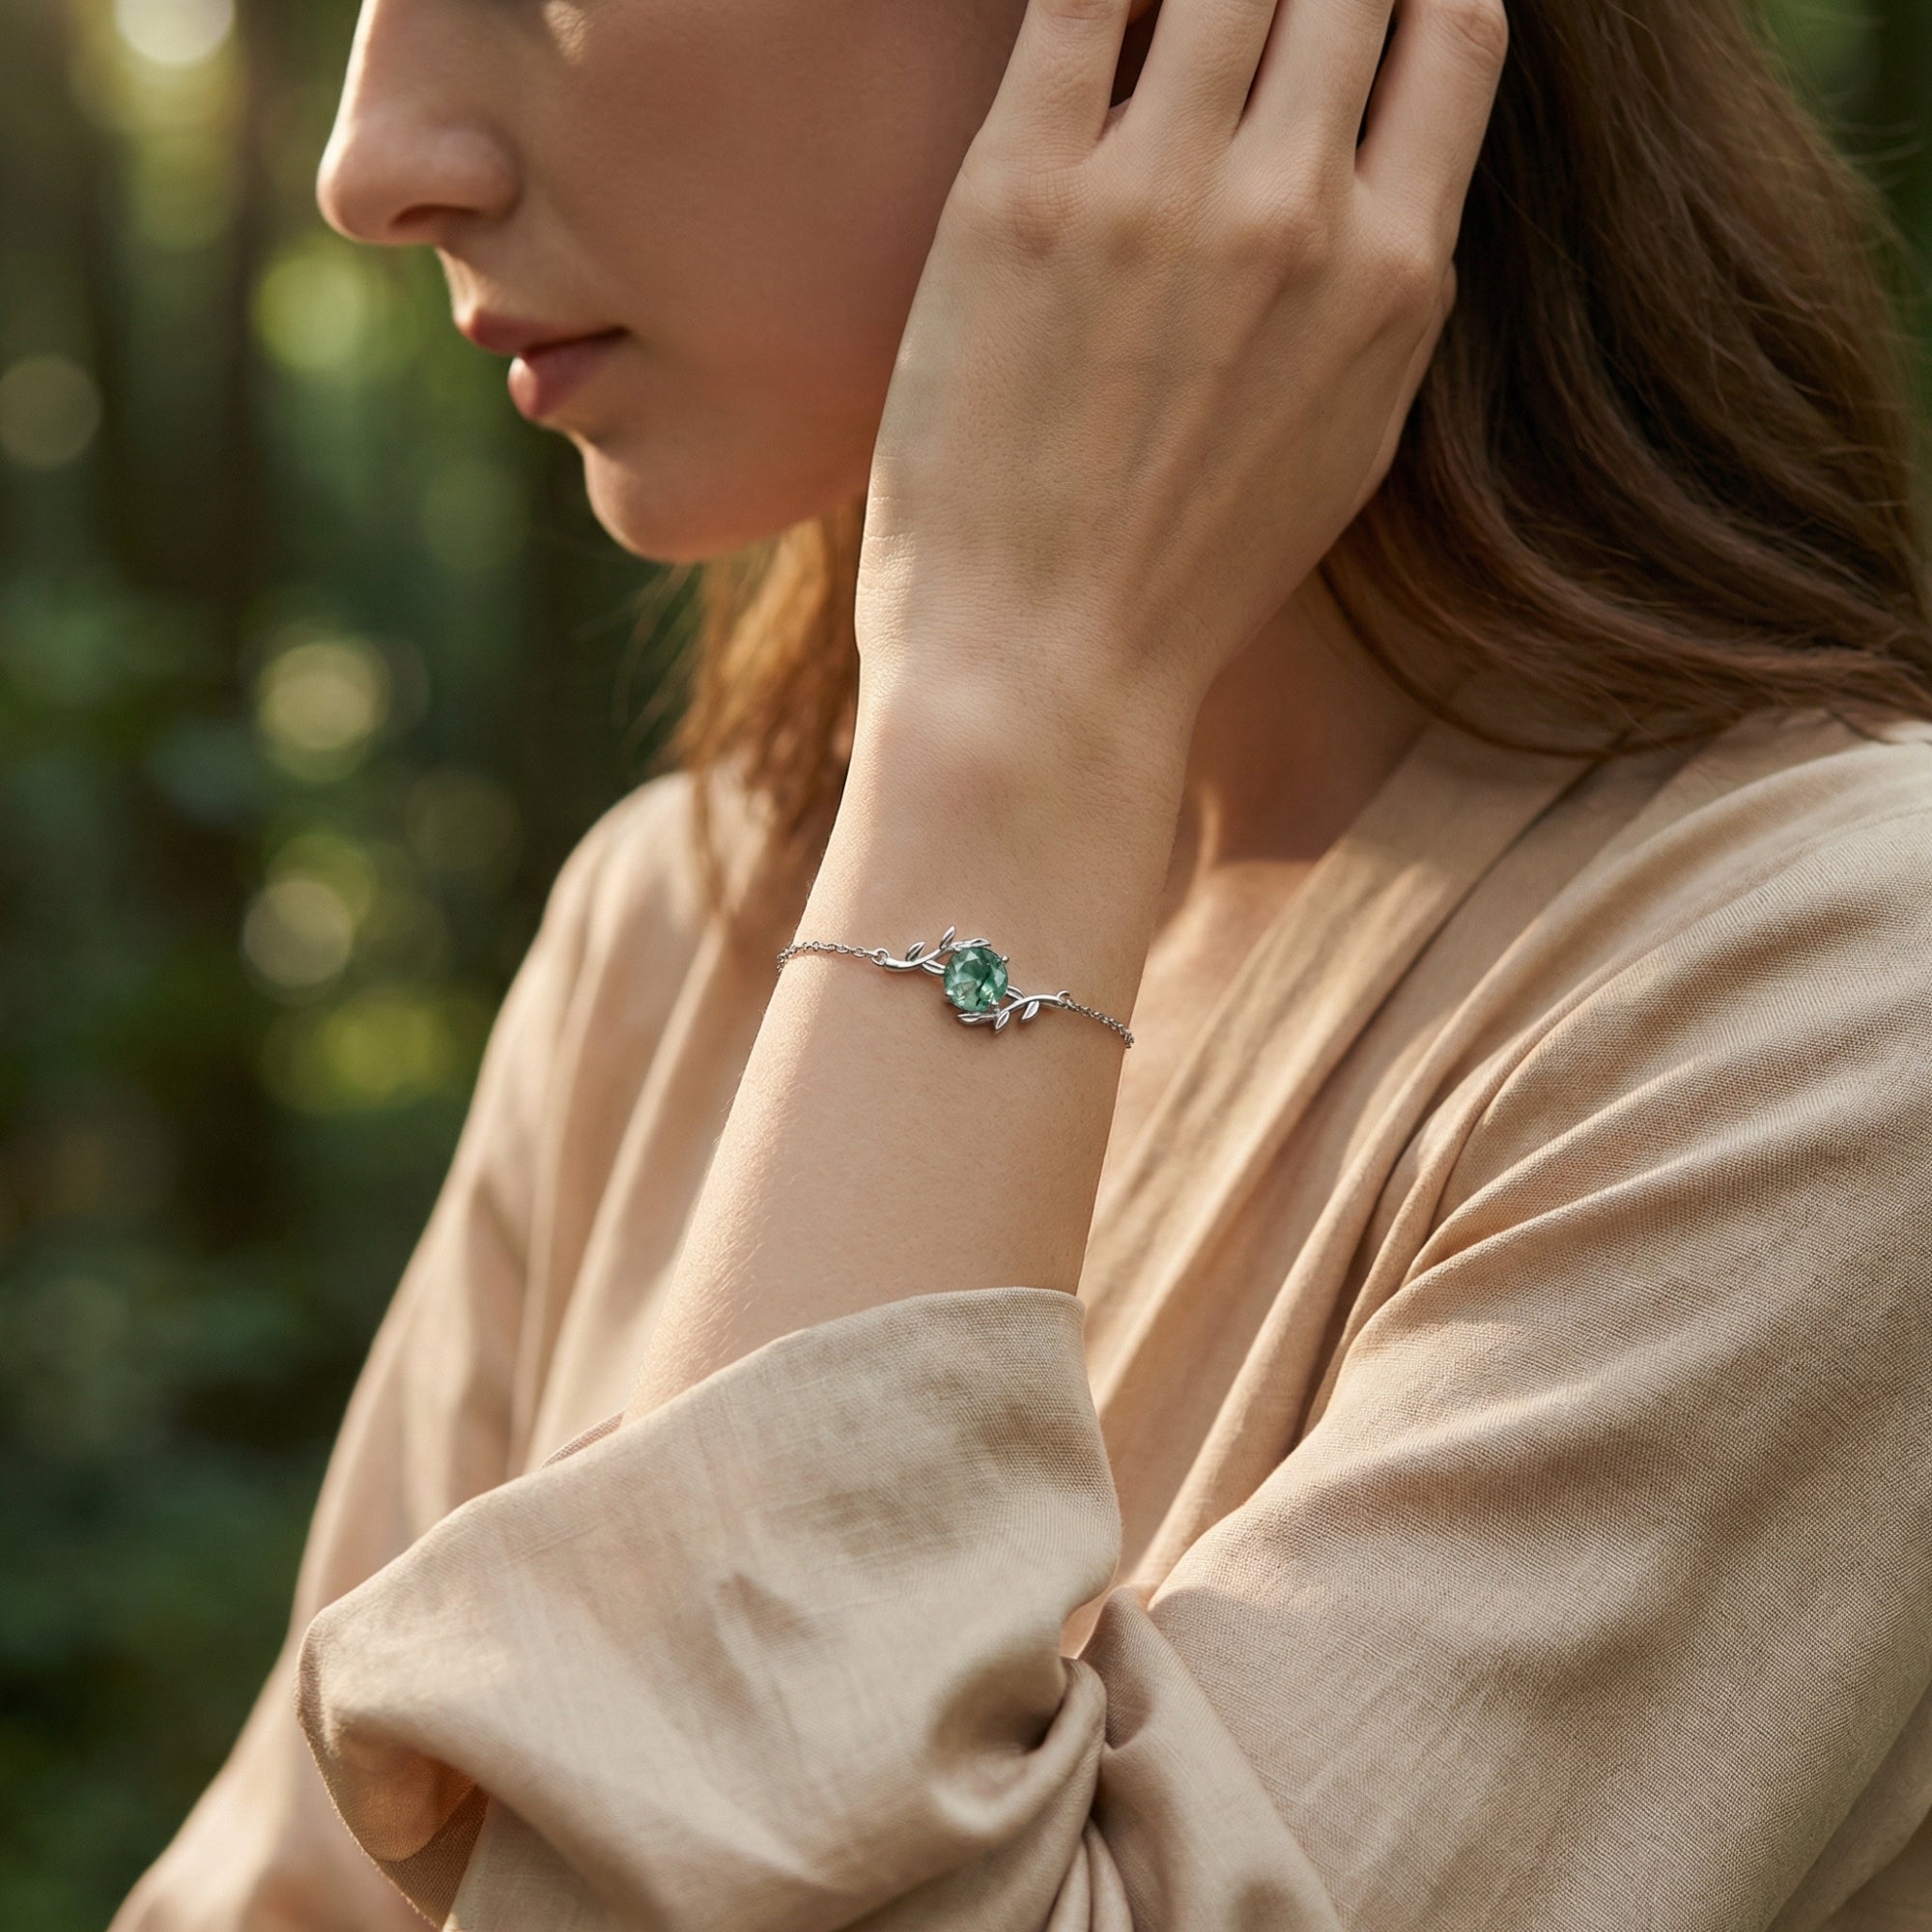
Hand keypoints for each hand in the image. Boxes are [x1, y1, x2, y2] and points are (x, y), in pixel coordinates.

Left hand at [855, 0, 1506, 748]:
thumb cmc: (1183, 581)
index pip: (1457, 22)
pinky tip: (1092, 9)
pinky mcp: (1021, 192)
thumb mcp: (1345, 449)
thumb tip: (1388, 182)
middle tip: (1242, 10)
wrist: (1042, 671)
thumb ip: (1384, 299)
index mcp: (1396, 274)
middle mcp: (1299, 212)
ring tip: (1166, 15)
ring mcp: (1162, 192)